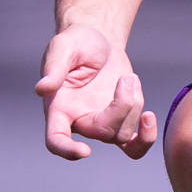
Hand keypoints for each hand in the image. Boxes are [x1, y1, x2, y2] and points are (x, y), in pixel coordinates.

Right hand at [37, 23, 157, 160]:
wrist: (98, 40)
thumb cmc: (76, 43)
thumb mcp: (62, 48)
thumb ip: (53, 68)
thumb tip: (42, 89)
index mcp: (59, 108)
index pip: (56, 140)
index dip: (67, 150)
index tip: (84, 151)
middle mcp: (79, 121)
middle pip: (103, 133)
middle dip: (121, 107)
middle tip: (127, 77)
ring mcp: (102, 123)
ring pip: (123, 134)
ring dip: (134, 105)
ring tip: (130, 77)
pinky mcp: (121, 120)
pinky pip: (134, 145)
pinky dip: (145, 138)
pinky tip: (149, 117)